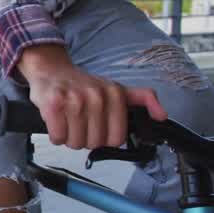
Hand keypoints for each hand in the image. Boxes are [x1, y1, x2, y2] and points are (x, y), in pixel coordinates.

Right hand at [17, 45, 167, 149]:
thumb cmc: (81, 84)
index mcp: (115, 94)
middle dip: (85, 137)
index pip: (116, 139)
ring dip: (69, 136)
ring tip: (68, 120)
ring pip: (76, 142)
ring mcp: (74, 99)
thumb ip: (142, 99)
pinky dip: (55, 134)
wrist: (51, 69)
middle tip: (79, 121)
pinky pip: (58, 136)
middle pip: (94, 143)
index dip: (104, 137)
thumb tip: (161, 115)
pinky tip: (57, 120)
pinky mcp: (53, 103)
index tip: (97, 125)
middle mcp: (97, 96)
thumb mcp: (116, 88)